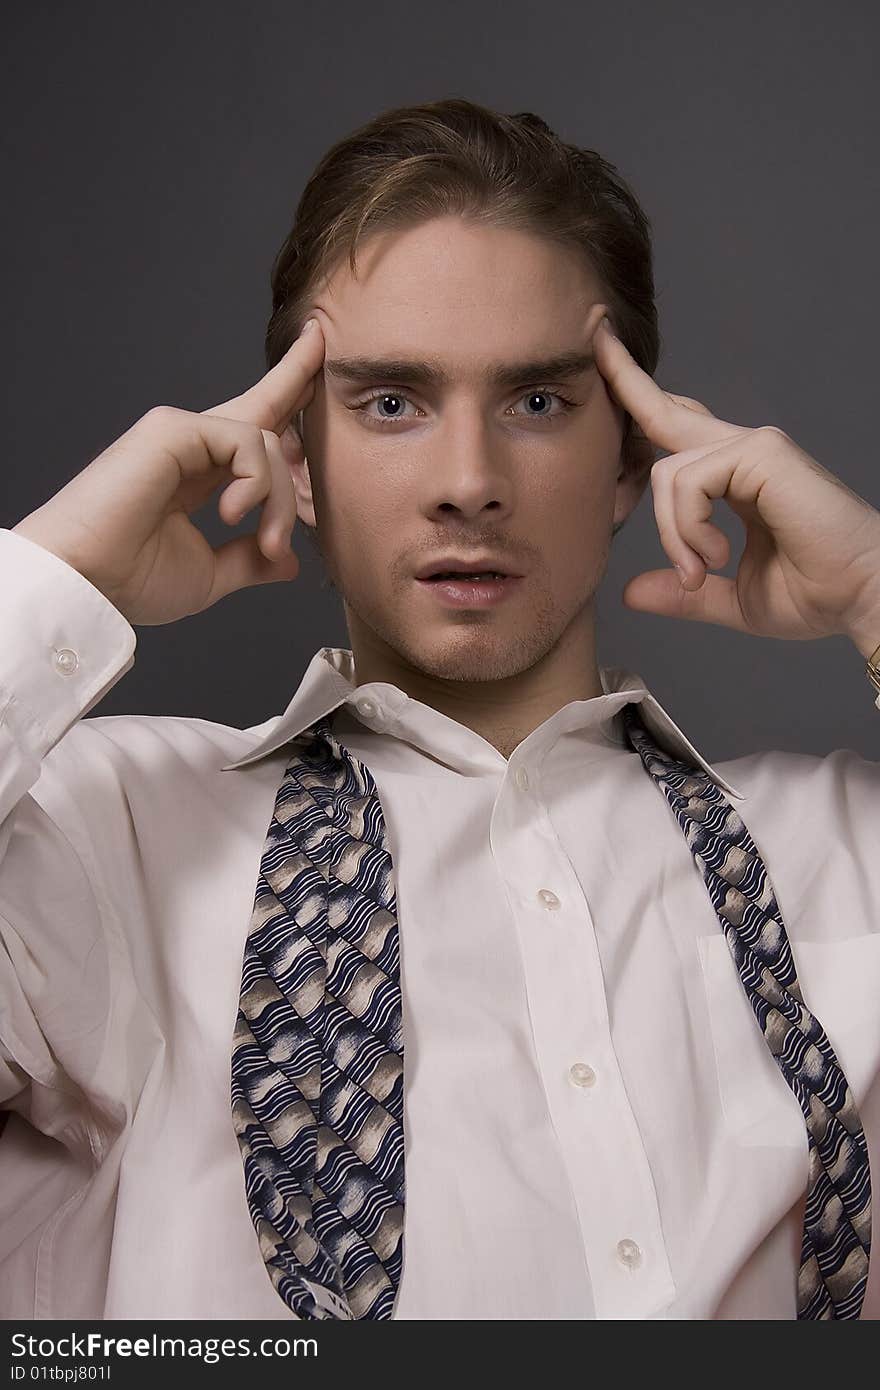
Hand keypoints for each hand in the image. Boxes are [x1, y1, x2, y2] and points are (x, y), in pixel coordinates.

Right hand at [12, 319, 325, 624]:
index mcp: (197, 475)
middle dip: (297, 375)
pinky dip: (256, 482)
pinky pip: (246, 441)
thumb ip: (249, 561)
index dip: (284, 403)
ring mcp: (181, 433)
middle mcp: (191, 446)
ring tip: (268, 543)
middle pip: (259, 402)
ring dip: (280, 500)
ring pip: (266, 443)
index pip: (252, 435)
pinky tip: (232, 515)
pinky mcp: (174, 429)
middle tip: (322, 340)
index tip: (313, 371)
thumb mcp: (210, 575)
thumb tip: (287, 562)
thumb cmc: (130, 578)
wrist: (86, 581)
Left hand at [593, 318, 879, 658]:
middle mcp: (743, 451)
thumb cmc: (816, 595)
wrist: (863, 598)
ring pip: (667, 474)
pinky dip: (689, 528)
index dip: (640, 399)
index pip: (678, 430)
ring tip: (702, 571)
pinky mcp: (761, 453)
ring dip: (673, 534)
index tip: (607, 358)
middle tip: (595, 329)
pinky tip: (715, 557)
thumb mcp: (728, 595)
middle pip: (665, 408)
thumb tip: (630, 592)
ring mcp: (754, 447)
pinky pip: (688, 482)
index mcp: (735, 477)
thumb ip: (682, 590)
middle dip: (622, 373)